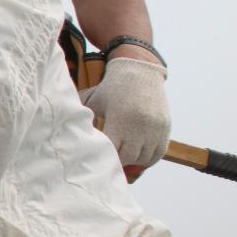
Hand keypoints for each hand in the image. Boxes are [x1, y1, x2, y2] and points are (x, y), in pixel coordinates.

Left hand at [82, 57, 169, 177]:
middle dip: (118, 162)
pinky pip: (158, 153)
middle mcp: (140, 125)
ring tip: (123, 160)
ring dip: (134, 163)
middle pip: (129, 157)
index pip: (112, 149)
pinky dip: (148, 159)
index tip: (98, 160)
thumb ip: (84, 120)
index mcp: (120, 119)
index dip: (105, 157)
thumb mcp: (94, 102)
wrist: (139, 72)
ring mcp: (155, 128)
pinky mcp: (165, 128)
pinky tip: (137, 157)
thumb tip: (72, 139)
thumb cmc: (111, 90)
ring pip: (145, 158)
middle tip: (109, 164)